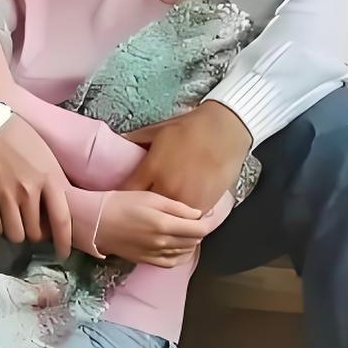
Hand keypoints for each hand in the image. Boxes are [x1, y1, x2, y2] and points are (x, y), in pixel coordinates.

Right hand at [0, 115, 72, 258]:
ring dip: (18, 234)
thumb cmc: (19, 134)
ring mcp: (7, 197)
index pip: (62, 220)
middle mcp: (30, 192)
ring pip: (16, 235)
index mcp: (51, 178)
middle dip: (37, 236)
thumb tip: (59, 203)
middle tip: (35, 230)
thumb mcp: (46, 154)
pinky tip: (1, 218)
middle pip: (36, 232)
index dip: (63, 242)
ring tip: (17, 225)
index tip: (63, 253)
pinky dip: (0, 227)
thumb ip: (53, 180)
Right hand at [94, 191, 213, 267]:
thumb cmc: (121, 203)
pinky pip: (171, 262)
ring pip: (185, 252)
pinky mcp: (146, 260)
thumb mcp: (150, 196)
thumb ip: (176, 207)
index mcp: (165, 224)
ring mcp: (155, 254)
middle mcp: (163, 243)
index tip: (208, 214)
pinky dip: (181, 255)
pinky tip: (179, 247)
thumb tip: (197, 214)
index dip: (208, 222)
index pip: (200, 229)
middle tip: (196, 220)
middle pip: (194, 241)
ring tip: (187, 230)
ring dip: (191, 242)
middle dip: (199, 230)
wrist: (95, 222)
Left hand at [123, 102, 251, 214]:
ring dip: (165, 218)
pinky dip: (185, 219)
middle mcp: (166, 187)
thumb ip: (138, 138)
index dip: (124, 196)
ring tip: (163, 217)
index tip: (125, 197)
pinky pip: (189, 220)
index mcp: (151, 169)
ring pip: (168, 219)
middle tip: (142, 210)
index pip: (128, 192)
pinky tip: (182, 216)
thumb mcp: (159, 129)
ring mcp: (186, 199)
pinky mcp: (205, 204)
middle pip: (147, 210)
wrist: (226, 129)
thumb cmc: (192, 127)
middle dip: (144, 210)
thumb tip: (122, 140)